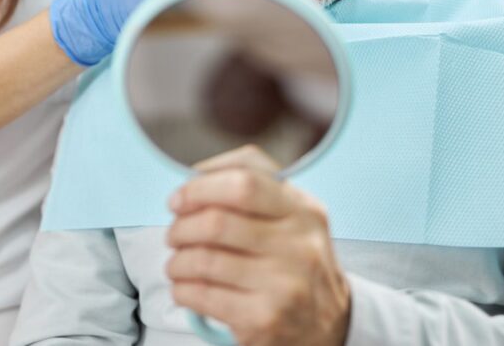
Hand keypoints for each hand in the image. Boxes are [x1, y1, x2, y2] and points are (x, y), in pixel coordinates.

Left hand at [167, 146, 350, 345]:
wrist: (329, 325)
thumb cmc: (295, 260)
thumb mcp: (292, 215)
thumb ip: (253, 185)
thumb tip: (196, 177)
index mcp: (303, 209)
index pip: (245, 181)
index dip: (201, 187)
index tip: (179, 198)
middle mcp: (299, 244)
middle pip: (217, 222)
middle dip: (182, 227)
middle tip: (174, 234)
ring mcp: (284, 284)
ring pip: (204, 260)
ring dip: (177, 261)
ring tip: (176, 264)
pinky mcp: (265, 319)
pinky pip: (204, 296)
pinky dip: (182, 289)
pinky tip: (184, 288)